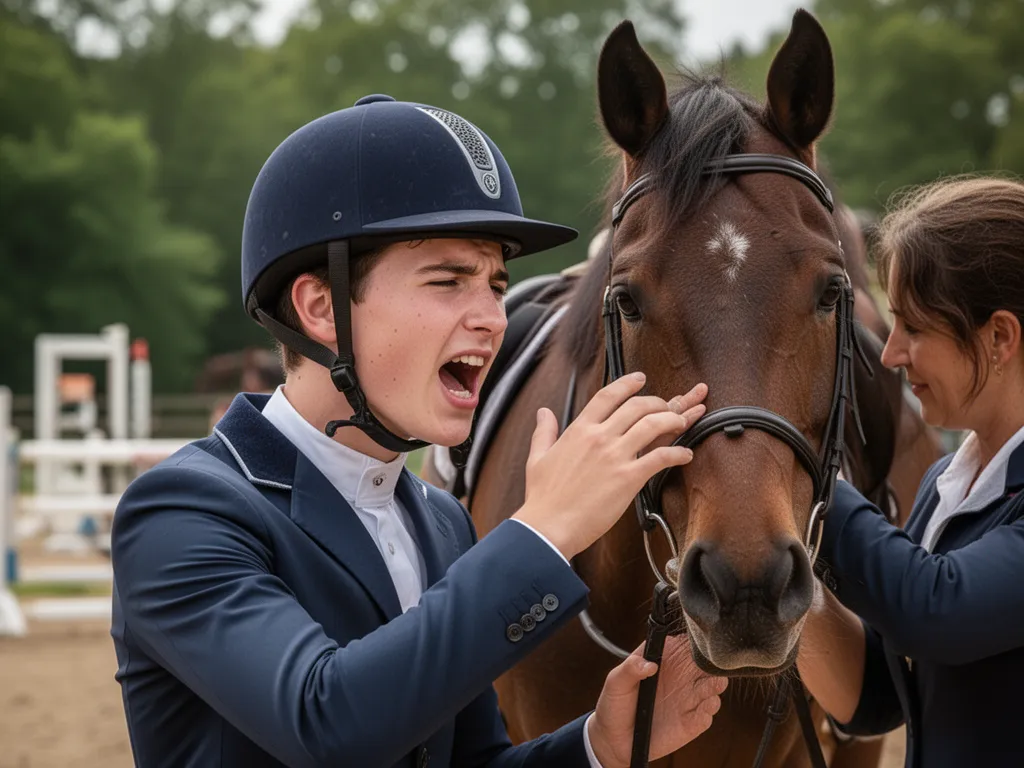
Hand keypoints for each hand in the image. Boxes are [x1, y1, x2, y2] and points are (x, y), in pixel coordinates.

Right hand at [513, 373, 706, 559]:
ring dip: (673, 419)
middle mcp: (599, 437)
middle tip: (667, 405)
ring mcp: (615, 456)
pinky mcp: (628, 478)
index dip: (627, 384)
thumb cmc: (543, 497)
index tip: (640, 379)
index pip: (608, 395)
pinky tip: (685, 454)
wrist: (548, 526)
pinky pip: (661, 457)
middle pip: (637, 406)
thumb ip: (544, 432)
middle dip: (658, 402)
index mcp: (579, 430)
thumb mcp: (538, 458)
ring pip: (653, 425)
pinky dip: (678, 453)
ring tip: (682, 422)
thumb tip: (543, 413)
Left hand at [588, 635, 726, 767]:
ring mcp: (688, 699)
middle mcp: (680, 676)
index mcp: (665, 659)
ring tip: (707, 689)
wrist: (615, 739)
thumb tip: (649, 664)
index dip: (695, 640)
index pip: (686, 643)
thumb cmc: (615, 704)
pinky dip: (709, 711)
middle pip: (706, 663)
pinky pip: (708, 714)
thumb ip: (630, 668)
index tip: (698, 643)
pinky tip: (700, 711)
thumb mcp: (616, 681)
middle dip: (712, 663)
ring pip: (714, 687)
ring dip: (715, 686)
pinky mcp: (691, 722)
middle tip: (710, 668)